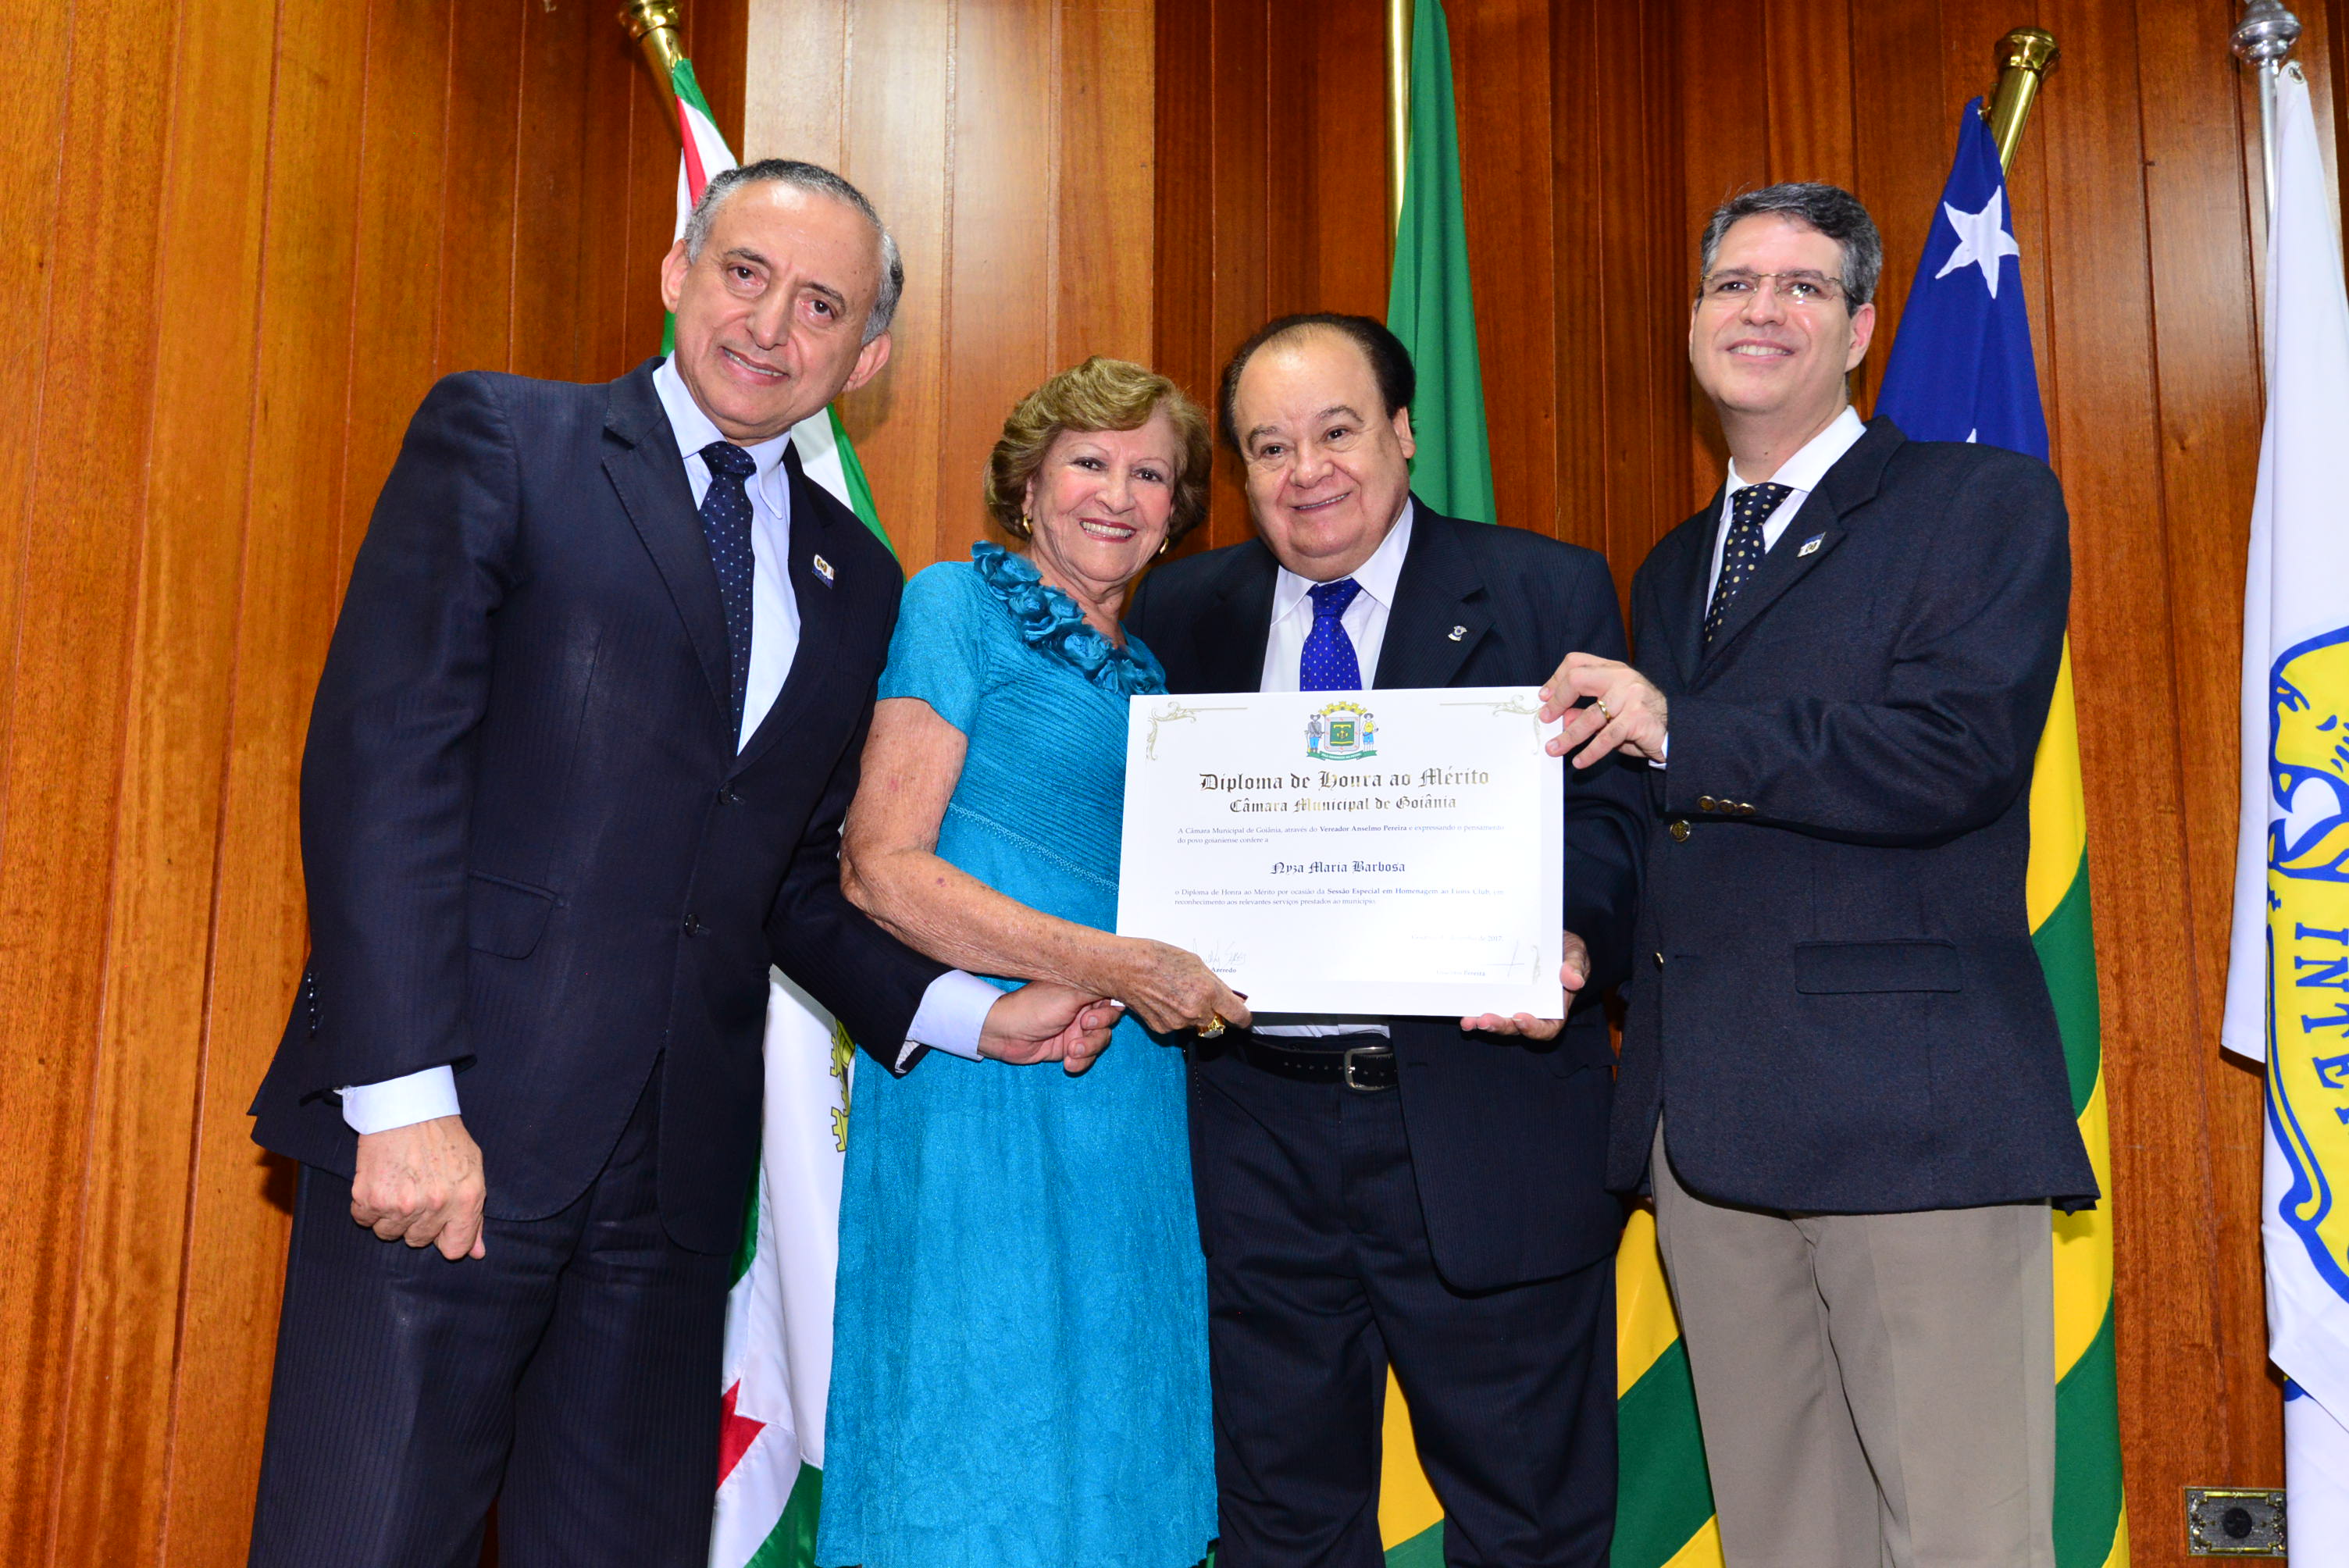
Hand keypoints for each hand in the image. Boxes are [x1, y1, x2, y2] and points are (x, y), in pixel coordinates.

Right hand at [351, 1115, 486, 1259]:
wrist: (406, 1107)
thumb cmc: (443, 1136)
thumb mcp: (472, 1170)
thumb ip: (474, 1215)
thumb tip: (476, 1253)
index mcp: (465, 1199)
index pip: (455, 1249)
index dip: (446, 1239)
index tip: (440, 1226)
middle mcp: (434, 1206)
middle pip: (418, 1240)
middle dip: (417, 1221)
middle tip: (416, 1190)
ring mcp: (400, 1204)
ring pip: (389, 1233)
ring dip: (391, 1215)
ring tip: (398, 1184)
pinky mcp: (369, 1198)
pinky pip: (364, 1219)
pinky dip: (368, 1206)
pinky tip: (380, 1181)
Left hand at [980, 981, 1125, 1075]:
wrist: (1007, 1034)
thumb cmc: (1035, 1007)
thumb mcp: (1070, 993)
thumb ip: (1098, 989)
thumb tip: (1120, 976)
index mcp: (1082, 989)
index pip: (1111, 997)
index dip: (1110, 1008)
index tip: (1098, 1011)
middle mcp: (1082, 1008)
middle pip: (1110, 1022)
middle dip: (1099, 1029)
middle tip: (1083, 1026)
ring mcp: (1076, 1029)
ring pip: (1100, 1041)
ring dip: (1089, 1048)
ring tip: (1071, 1050)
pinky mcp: (1069, 1048)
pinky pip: (1087, 1058)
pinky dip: (1080, 1062)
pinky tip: (1067, 1062)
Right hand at [1111, 940, 1252, 1037]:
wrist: (1125, 967)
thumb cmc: (1158, 958)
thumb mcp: (1195, 963)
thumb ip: (1215, 985)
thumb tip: (1229, 998)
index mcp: (1208, 992)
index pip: (1238, 1016)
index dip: (1243, 1018)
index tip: (1243, 1017)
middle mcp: (1196, 1011)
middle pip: (1217, 1021)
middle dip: (1213, 1012)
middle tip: (1198, 994)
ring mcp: (1179, 1023)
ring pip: (1196, 1024)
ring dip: (1193, 1014)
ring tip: (1175, 993)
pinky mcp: (1163, 1029)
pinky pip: (1178, 1026)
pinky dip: (1175, 1016)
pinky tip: (1163, 1000)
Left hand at [1459, 930, 1590, 1040]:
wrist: (1547, 937)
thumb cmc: (1566, 949)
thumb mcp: (1576, 952)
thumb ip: (1576, 965)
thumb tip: (1574, 980)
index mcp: (1555, 1009)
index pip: (1546, 1028)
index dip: (1533, 1028)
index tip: (1520, 1018)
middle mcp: (1532, 1011)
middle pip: (1516, 1028)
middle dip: (1500, 1026)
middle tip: (1484, 1021)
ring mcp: (1512, 1003)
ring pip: (1498, 1021)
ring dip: (1483, 1023)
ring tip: (1469, 1021)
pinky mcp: (1497, 994)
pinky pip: (1485, 1005)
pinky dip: (1474, 1010)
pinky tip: (1463, 1010)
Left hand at [1539, 653, 1668, 767]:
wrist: (1677, 730)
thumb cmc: (1639, 719)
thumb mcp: (1609, 712)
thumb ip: (1585, 712)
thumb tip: (1561, 718)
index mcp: (1612, 669)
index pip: (1576, 663)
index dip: (1556, 679)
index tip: (1544, 698)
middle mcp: (1621, 678)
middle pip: (1578, 679)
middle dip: (1557, 701)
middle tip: (1545, 719)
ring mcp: (1630, 696)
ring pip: (1589, 716)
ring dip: (1568, 736)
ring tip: (1553, 749)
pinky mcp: (1637, 719)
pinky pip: (1606, 738)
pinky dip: (1590, 752)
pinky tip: (1579, 761)